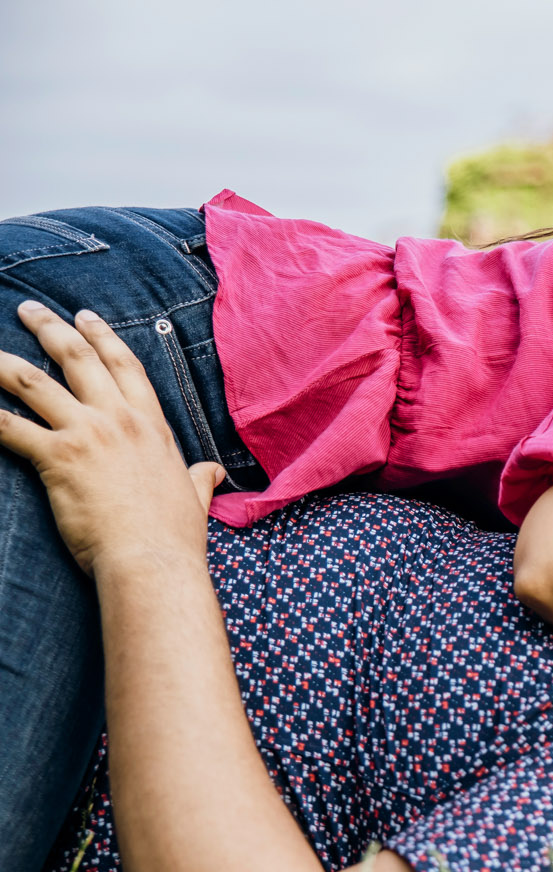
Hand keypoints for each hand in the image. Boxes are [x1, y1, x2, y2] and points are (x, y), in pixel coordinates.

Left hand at [0, 302, 225, 575]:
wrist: (153, 561)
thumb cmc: (173, 537)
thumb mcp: (193, 497)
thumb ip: (199, 478)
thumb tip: (213, 471)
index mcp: (151, 426)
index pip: (125, 367)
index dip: (103, 337)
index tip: (85, 316)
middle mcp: (120, 421)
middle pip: (78, 359)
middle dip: (49, 328)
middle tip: (28, 310)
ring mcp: (88, 435)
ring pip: (34, 382)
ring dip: (2, 361)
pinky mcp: (58, 457)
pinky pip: (9, 426)